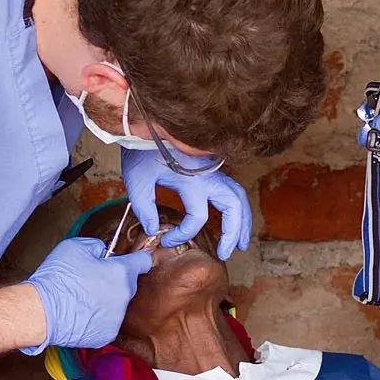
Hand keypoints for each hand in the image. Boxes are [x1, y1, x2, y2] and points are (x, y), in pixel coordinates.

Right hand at [24, 239, 150, 351]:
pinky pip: (106, 322)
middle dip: (114, 280)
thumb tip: (103, 252)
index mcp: (121, 273)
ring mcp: (117, 318)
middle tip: (91, 279)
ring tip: (81, 298)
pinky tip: (79, 313)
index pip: (143, 261)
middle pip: (128, 284)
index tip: (135, 259)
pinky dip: (96, 318)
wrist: (41, 312)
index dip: (137, 258)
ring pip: (116, 304)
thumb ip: (97, 246)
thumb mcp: (76, 246)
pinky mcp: (107, 335)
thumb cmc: (56, 279)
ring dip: (105, 300)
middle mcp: (124, 296)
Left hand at [121, 148, 251, 260]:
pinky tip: (234, 221)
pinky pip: (233, 191)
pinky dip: (238, 208)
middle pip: (233, 207)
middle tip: (225, 254)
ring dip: (242, 222)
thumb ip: (144, 207)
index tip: (165, 241)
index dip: (182, 235)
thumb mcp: (137, 180)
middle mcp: (208, 176)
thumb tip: (153, 230)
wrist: (146, 126)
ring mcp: (212, 172)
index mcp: (192, 180)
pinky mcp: (210, 171)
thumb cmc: (141, 150)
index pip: (197, 217)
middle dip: (232, 233)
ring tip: (240, 244)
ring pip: (239, 198)